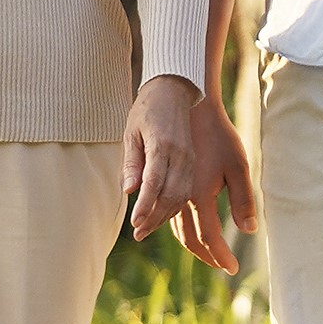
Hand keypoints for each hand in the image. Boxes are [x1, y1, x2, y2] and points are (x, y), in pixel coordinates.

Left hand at [122, 76, 202, 240]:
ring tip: (146, 228)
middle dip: (155, 217)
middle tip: (138, 233)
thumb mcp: (131, 133)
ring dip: (165, 215)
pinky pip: (187, 190)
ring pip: (181, 195)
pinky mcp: (194, 162)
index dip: (145, 205)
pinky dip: (175, 205)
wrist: (175, 90)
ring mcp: (190, 159)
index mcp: (163, 145)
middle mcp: (181, 154)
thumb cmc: (147, 111)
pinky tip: (162, 214)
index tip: (135, 224)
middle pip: (171, 194)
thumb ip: (131, 162)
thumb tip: (128, 191)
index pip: (154, 182)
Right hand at [176, 90, 255, 271]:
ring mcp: (169, 189)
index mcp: (198, 195)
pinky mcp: (163, 180)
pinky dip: (179, 227)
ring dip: (190, 243)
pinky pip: (169, 213)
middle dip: (205, 255)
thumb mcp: (238, 165)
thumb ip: (243, 200)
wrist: (188, 105)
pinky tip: (189, 227)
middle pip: (188, 238)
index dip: (220, 256)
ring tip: (206, 252)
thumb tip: (249, 231)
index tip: (231, 270)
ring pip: (175, 227)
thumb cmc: (218, 135)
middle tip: (220, 265)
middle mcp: (180, 197)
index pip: (209, 237)